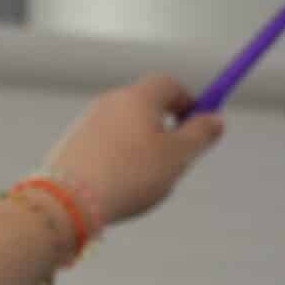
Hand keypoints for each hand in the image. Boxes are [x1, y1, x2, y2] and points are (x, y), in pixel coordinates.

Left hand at [36, 73, 226, 231]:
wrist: (69, 200)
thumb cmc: (128, 175)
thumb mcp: (177, 156)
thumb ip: (200, 135)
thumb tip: (215, 120)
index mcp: (138, 96)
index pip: (170, 84)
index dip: (189, 101)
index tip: (201, 123)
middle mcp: (110, 102)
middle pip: (147, 106)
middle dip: (166, 129)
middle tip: (177, 160)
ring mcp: (88, 122)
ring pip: (126, 130)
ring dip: (141, 148)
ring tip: (144, 181)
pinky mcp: (72, 144)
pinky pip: (105, 147)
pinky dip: (118, 160)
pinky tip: (119, 187)